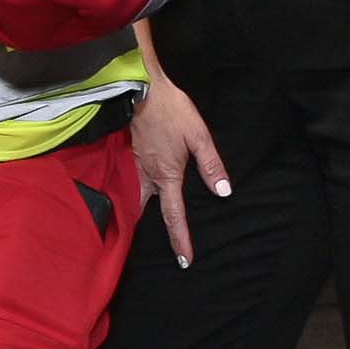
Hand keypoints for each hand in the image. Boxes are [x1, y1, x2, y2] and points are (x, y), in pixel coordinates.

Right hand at [130, 73, 230, 266]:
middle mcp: (147, 176)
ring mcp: (133, 166)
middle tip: (156, 246)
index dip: (181, 238)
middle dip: (150, 231)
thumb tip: (223, 191)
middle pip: (147, 211)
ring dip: (136, 214)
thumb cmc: (172, 110)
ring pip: (133, 197)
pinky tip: (128, 195)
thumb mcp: (199, 136)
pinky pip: (126, 182)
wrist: (140, 87)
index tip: (185, 261)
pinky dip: (127, 194)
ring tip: (137, 229)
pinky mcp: (126, 154)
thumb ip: (211, 165)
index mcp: (167, 175)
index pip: (175, 214)